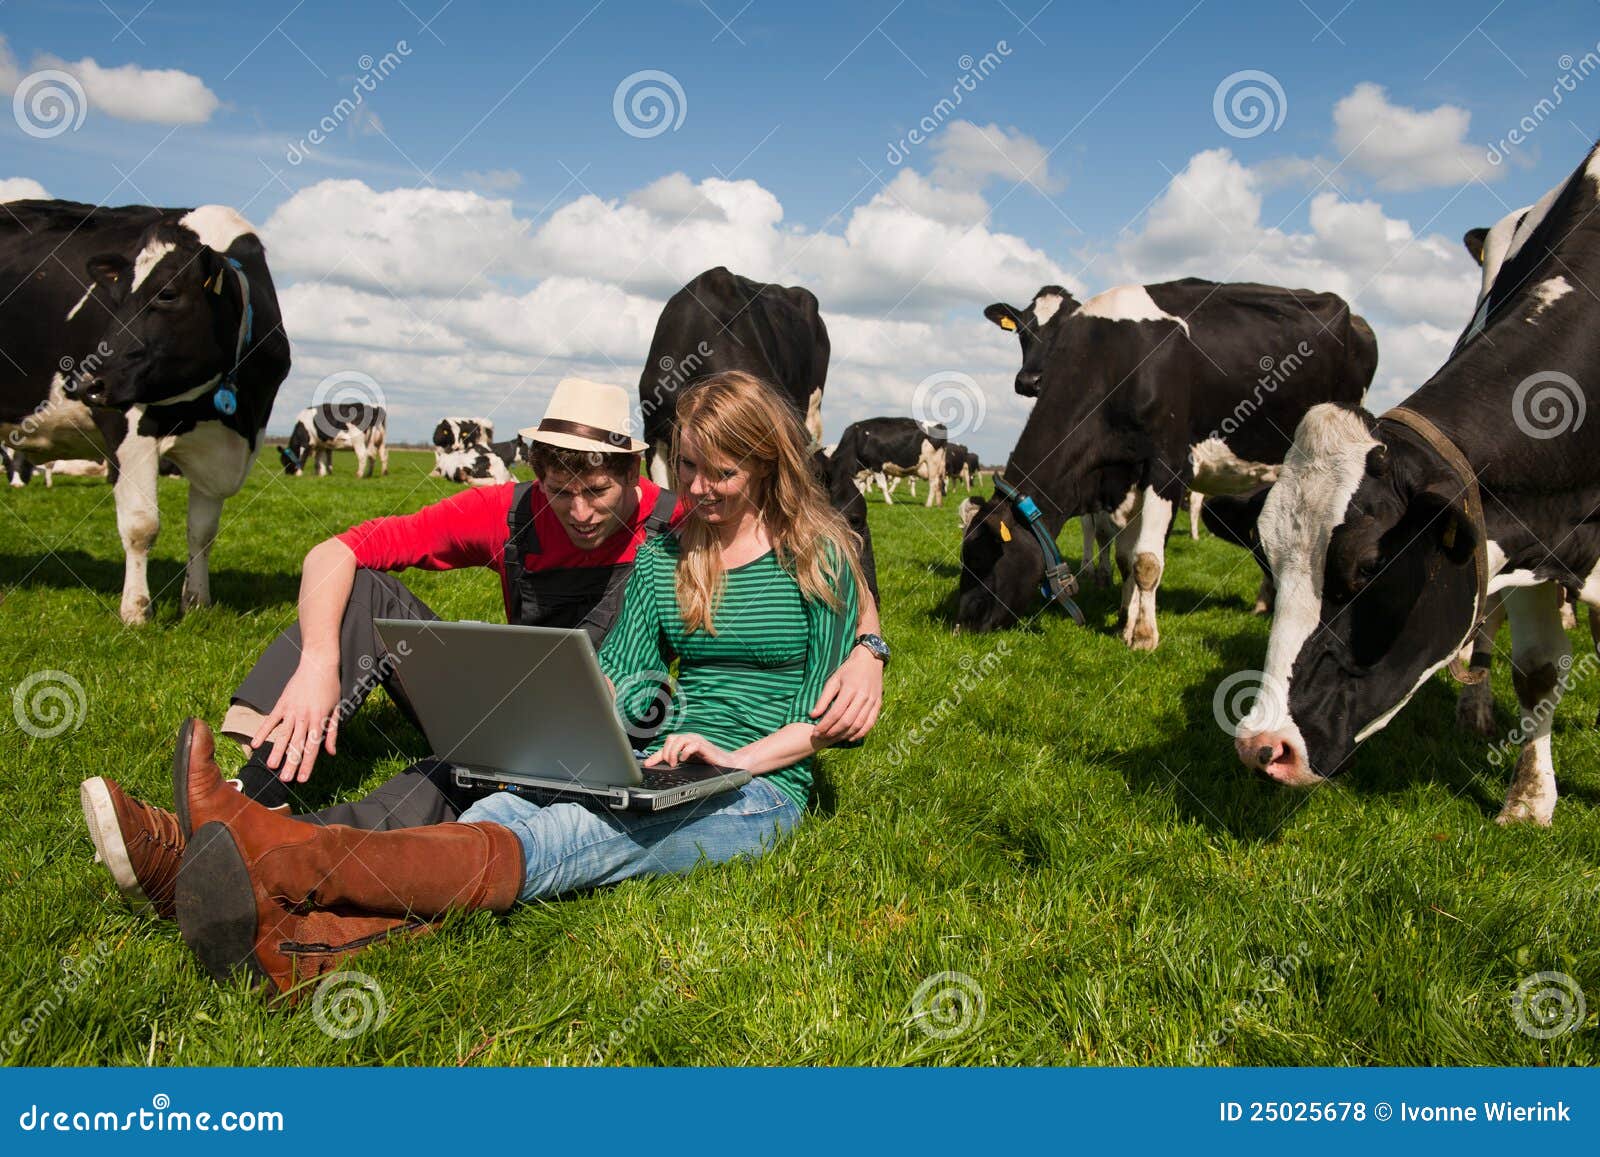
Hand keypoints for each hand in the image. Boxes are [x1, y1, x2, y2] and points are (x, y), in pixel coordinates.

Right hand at [251, 659, 342, 783]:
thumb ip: (332, 732)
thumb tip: (331, 752)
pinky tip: (255, 744)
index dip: (307, 764)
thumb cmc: (330, 687)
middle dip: (291, 763)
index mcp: (319, 721)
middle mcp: (304, 718)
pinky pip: (271, 720)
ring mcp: (291, 711)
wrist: (319, 664)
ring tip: (271, 766)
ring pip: (283, 735)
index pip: (313, 747)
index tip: (301, 779)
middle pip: (297, 745)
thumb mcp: (337, 709)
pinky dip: (262, 732)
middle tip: (285, 780)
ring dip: (277, 752)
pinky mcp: (282, 703)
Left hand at [645, 733, 732, 767]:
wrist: (727, 765)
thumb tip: (661, 769)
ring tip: (674, 763)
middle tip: (668, 764)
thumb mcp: (689, 764)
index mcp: (684, 743)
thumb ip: (677, 763)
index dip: (655, 755)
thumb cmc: (709, 764)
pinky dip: (685, 752)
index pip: (666, 746)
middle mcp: (689, 739)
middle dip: (665, 752)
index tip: (646, 765)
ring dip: (673, 752)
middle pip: (670, 738)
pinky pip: (691, 744)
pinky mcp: (704, 746)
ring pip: (678, 739)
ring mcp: (697, 741)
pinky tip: (685, 760)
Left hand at [810, 645, 882, 742]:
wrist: (869, 660)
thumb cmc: (848, 670)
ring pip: (858, 724)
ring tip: (833, 738)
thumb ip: (823, 698)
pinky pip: (870, 723)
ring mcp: (872, 701)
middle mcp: (862, 696)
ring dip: (844, 735)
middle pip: (847, 721)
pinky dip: (860, 733)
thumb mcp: (833, 680)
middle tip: (821, 737)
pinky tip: (850, 737)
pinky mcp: (878, 704)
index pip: (835, 713)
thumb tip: (812, 715)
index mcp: (850, 689)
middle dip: (832, 732)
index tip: (815, 732)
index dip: (825, 725)